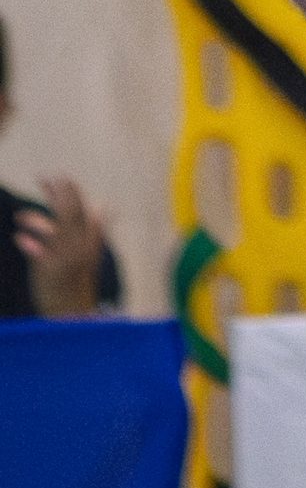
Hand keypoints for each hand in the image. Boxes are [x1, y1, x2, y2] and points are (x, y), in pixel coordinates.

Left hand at [15, 176, 107, 317]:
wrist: (74, 312)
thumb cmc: (78, 280)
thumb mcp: (90, 253)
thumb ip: (94, 228)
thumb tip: (104, 206)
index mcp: (87, 238)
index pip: (80, 208)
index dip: (70, 190)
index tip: (58, 176)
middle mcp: (78, 245)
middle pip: (69, 213)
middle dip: (57, 194)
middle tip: (44, 177)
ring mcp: (65, 258)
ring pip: (54, 231)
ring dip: (37, 220)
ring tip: (19, 216)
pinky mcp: (51, 272)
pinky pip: (40, 255)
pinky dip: (30, 245)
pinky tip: (19, 239)